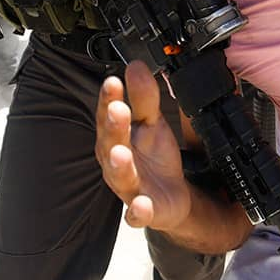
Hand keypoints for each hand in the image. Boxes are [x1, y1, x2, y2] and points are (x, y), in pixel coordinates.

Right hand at [95, 61, 191, 230]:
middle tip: (117, 109)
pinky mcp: (144, 210)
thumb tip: (136, 65)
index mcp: (117, 137)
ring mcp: (130, 187)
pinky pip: (138, 214)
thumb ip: (145, 96)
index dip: (109, 99)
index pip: (109, 115)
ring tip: (120, 152)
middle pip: (111, 143)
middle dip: (113, 127)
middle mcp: (117, 162)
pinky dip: (138, 212)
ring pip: (120, 177)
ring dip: (119, 165)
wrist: (170, 196)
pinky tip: (140, 206)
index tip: (113, 81)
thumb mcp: (153, 122)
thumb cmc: (154, 156)